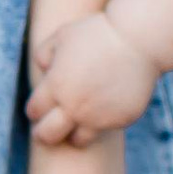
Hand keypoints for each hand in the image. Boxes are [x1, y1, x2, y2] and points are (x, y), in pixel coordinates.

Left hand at [27, 8, 158, 145]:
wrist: (138, 39)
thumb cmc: (98, 32)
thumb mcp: (63, 35)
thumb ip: (44, 53)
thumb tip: (43, 71)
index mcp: (55, 86)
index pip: (34, 111)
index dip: (35, 110)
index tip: (38, 108)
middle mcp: (74, 107)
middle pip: (47, 135)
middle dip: (43, 134)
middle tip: (45, 131)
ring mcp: (98, 117)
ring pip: (77, 140)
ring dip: (73, 134)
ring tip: (76, 127)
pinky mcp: (121, 120)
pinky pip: (106, 129)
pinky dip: (102, 122)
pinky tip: (104, 109)